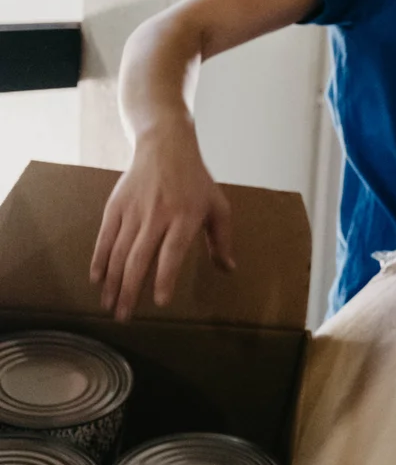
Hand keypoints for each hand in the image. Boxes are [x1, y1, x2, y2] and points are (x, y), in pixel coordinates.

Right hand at [91, 116, 235, 319]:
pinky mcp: (115, 207)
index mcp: (185, 218)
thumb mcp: (218, 206)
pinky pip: (105, 238)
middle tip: (125, 317)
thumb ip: (222, 240)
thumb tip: (229, 270)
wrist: (165, 147)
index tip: (160, 302)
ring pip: (119, 252)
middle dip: (130, 290)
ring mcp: (133, 211)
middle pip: (139, 258)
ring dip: (113, 282)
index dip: (165, 277)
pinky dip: (99, 260)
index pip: (172, 253)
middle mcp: (157, 216)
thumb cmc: (196, 181)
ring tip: (109, 306)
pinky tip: (97, 280)